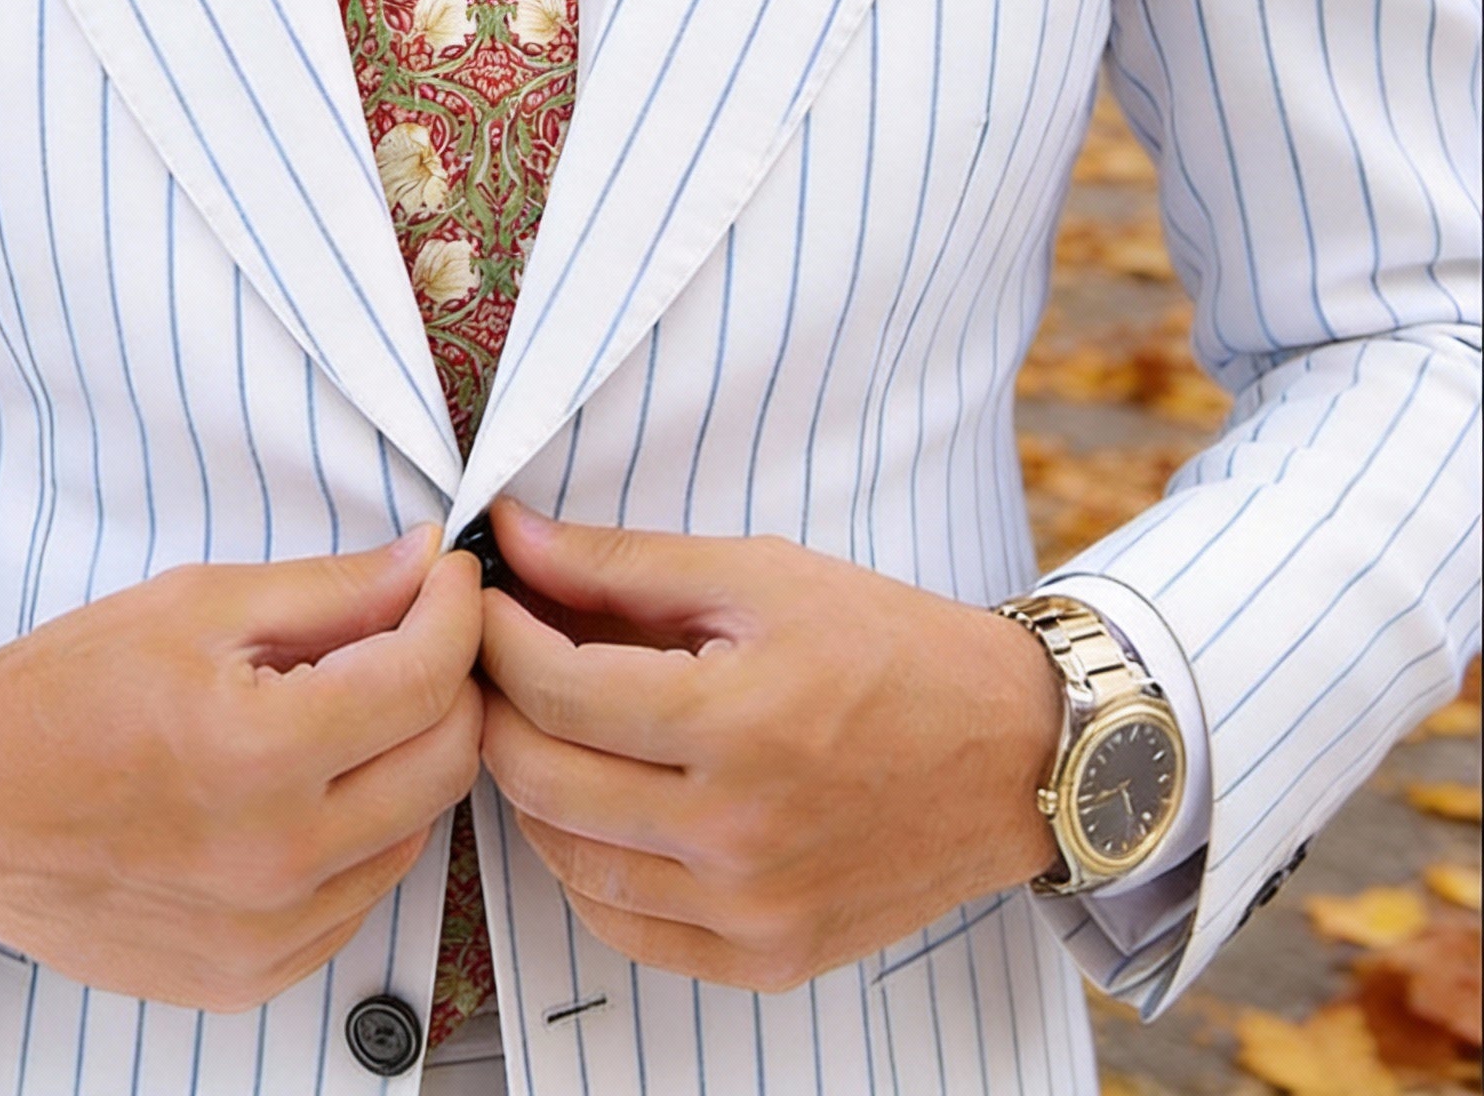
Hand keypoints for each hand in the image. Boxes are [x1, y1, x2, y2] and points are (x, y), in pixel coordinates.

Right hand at [0, 529, 483, 1010]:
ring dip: (408, 757)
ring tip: (347, 707)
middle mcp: (276, 860)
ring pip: (416, 830)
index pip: (426, 679)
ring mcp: (268, 933)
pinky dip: (362, 831)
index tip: (448, 577)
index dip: (455, 611)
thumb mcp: (197, 605)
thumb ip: (329, 589)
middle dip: (449, 680)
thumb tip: (422, 565)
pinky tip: (310, 784)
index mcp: (259, 755)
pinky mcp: (253, 975)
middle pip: (446, 760)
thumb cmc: (62, 697)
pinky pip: (361, 895)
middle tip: (413, 632)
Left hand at [478, 500, 1060, 992]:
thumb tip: (513, 536)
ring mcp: (751, 910)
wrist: (1011, 752)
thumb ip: (621, 563)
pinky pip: (624, 928)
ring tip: (544, 723)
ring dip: (531, 786)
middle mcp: (739, 834)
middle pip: (542, 778)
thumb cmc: (891, 648)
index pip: (555, 690)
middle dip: (496, 706)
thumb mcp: (758, 575)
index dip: (497, 636)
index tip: (484, 601)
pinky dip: (586, 866)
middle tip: (497, 658)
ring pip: (568, 860)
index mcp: (739, 724)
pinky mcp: (766, 959)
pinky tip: (595, 805)